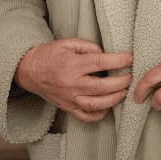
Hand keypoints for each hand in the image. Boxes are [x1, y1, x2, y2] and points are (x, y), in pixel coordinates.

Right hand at [15, 38, 132, 122]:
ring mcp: (69, 98)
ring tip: (123, 92)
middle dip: (121, 82)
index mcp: (72, 64)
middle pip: (101, 87)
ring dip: (114, 99)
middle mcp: (71, 83)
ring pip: (96, 104)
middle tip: (130, 77)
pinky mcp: (67, 107)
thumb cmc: (49, 55)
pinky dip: (99, 114)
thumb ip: (87, 46)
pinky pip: (86, 116)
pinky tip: (107, 106)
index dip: (118, 60)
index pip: (100, 63)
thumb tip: (104, 55)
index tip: (130, 58)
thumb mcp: (67, 43)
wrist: (29, 70)